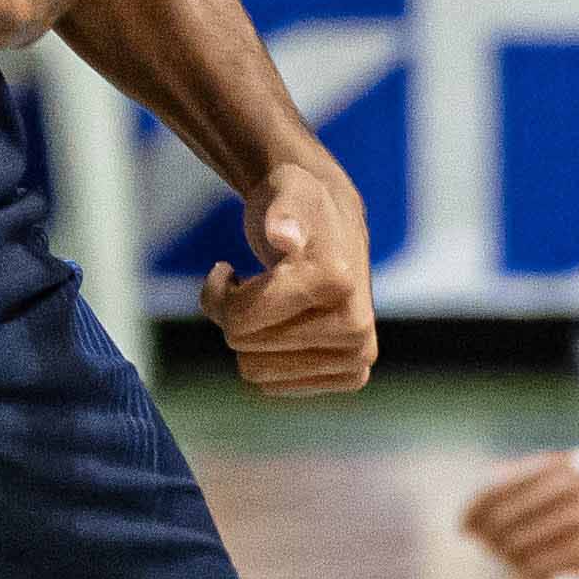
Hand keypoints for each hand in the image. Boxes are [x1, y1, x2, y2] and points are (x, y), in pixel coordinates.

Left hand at [199, 149, 377, 395]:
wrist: (333, 224)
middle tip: (249, 285)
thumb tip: (283, 233)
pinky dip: (267, 356)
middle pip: (246, 350)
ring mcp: (358, 356)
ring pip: (258, 374)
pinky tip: (280, 326)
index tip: (227, 269)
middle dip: (235, 316)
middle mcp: (357, 327)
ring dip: (250, 337)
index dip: (220, 292)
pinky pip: (276, 386)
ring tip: (265, 303)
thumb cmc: (299, 206)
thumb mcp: (286, 192)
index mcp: (338, 282)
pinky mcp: (352, 375)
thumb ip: (282, 210)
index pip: (240, 320)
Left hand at [457, 449, 578, 575]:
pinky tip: (519, 568)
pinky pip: (542, 565)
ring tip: (497, 556)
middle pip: (508, 518)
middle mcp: (573, 492)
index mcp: (562, 469)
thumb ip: (528, 472)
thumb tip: (486, 476)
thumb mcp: (567, 473)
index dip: (475, 508)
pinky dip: (523, 568)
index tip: (461, 524)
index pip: (503, 488)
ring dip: (503, 554)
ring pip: (523, 544)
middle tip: (477, 544)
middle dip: (486, 534)